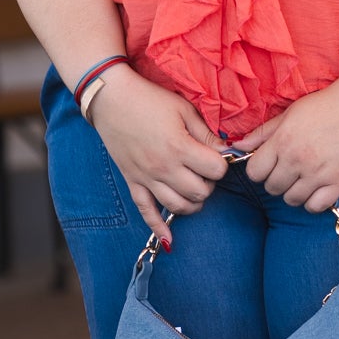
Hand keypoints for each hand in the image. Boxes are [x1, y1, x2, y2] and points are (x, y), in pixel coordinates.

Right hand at [89, 69, 227, 243]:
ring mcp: (147, 178)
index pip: (216, 170)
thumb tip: (227, 151)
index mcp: (179, 147)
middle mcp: (164, 168)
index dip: (221, 164)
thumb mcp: (183, 110)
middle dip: (209, 183)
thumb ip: (206, 134)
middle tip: (204, 169)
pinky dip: (158, 228)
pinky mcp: (132, 182)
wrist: (110, 99)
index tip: (216, 155)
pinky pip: (146, 212)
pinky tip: (169, 240)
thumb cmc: (149, 99)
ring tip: (194, 188)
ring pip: (179, 206)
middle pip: (200, 192)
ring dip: (193, 202)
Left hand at [231, 74, 338, 212]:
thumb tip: (238, 146)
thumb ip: (264, 132)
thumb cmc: (327, 103)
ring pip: (291, 200)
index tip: (270, 163)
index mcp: (283, 140)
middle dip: (276, 180)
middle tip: (289, 169)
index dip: (259, 169)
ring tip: (304, 178)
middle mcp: (297, 159)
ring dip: (294, 192)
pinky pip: (315, 206)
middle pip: (271, 188)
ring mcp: (319, 172)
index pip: (254, 172)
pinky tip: (317, 188)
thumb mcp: (291, 112)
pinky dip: (313, 201)